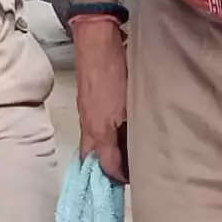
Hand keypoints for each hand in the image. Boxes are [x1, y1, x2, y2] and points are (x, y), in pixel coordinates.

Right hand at [72, 12, 129, 181]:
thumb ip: (130, 129)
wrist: (96, 42)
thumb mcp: (130, 103)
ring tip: (121, 157)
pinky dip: (102, 138)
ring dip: (103, 154)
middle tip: (122, 174)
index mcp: (99, 130)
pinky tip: (115, 133)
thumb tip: (136, 146)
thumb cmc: (114, 70)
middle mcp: (89, 127)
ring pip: (92, 144)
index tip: (130, 179)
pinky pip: (92, 129)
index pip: (106, 165)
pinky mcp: (86, 103)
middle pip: (92, 158)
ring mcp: (85, 114)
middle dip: (104, 170)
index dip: (118, 176)